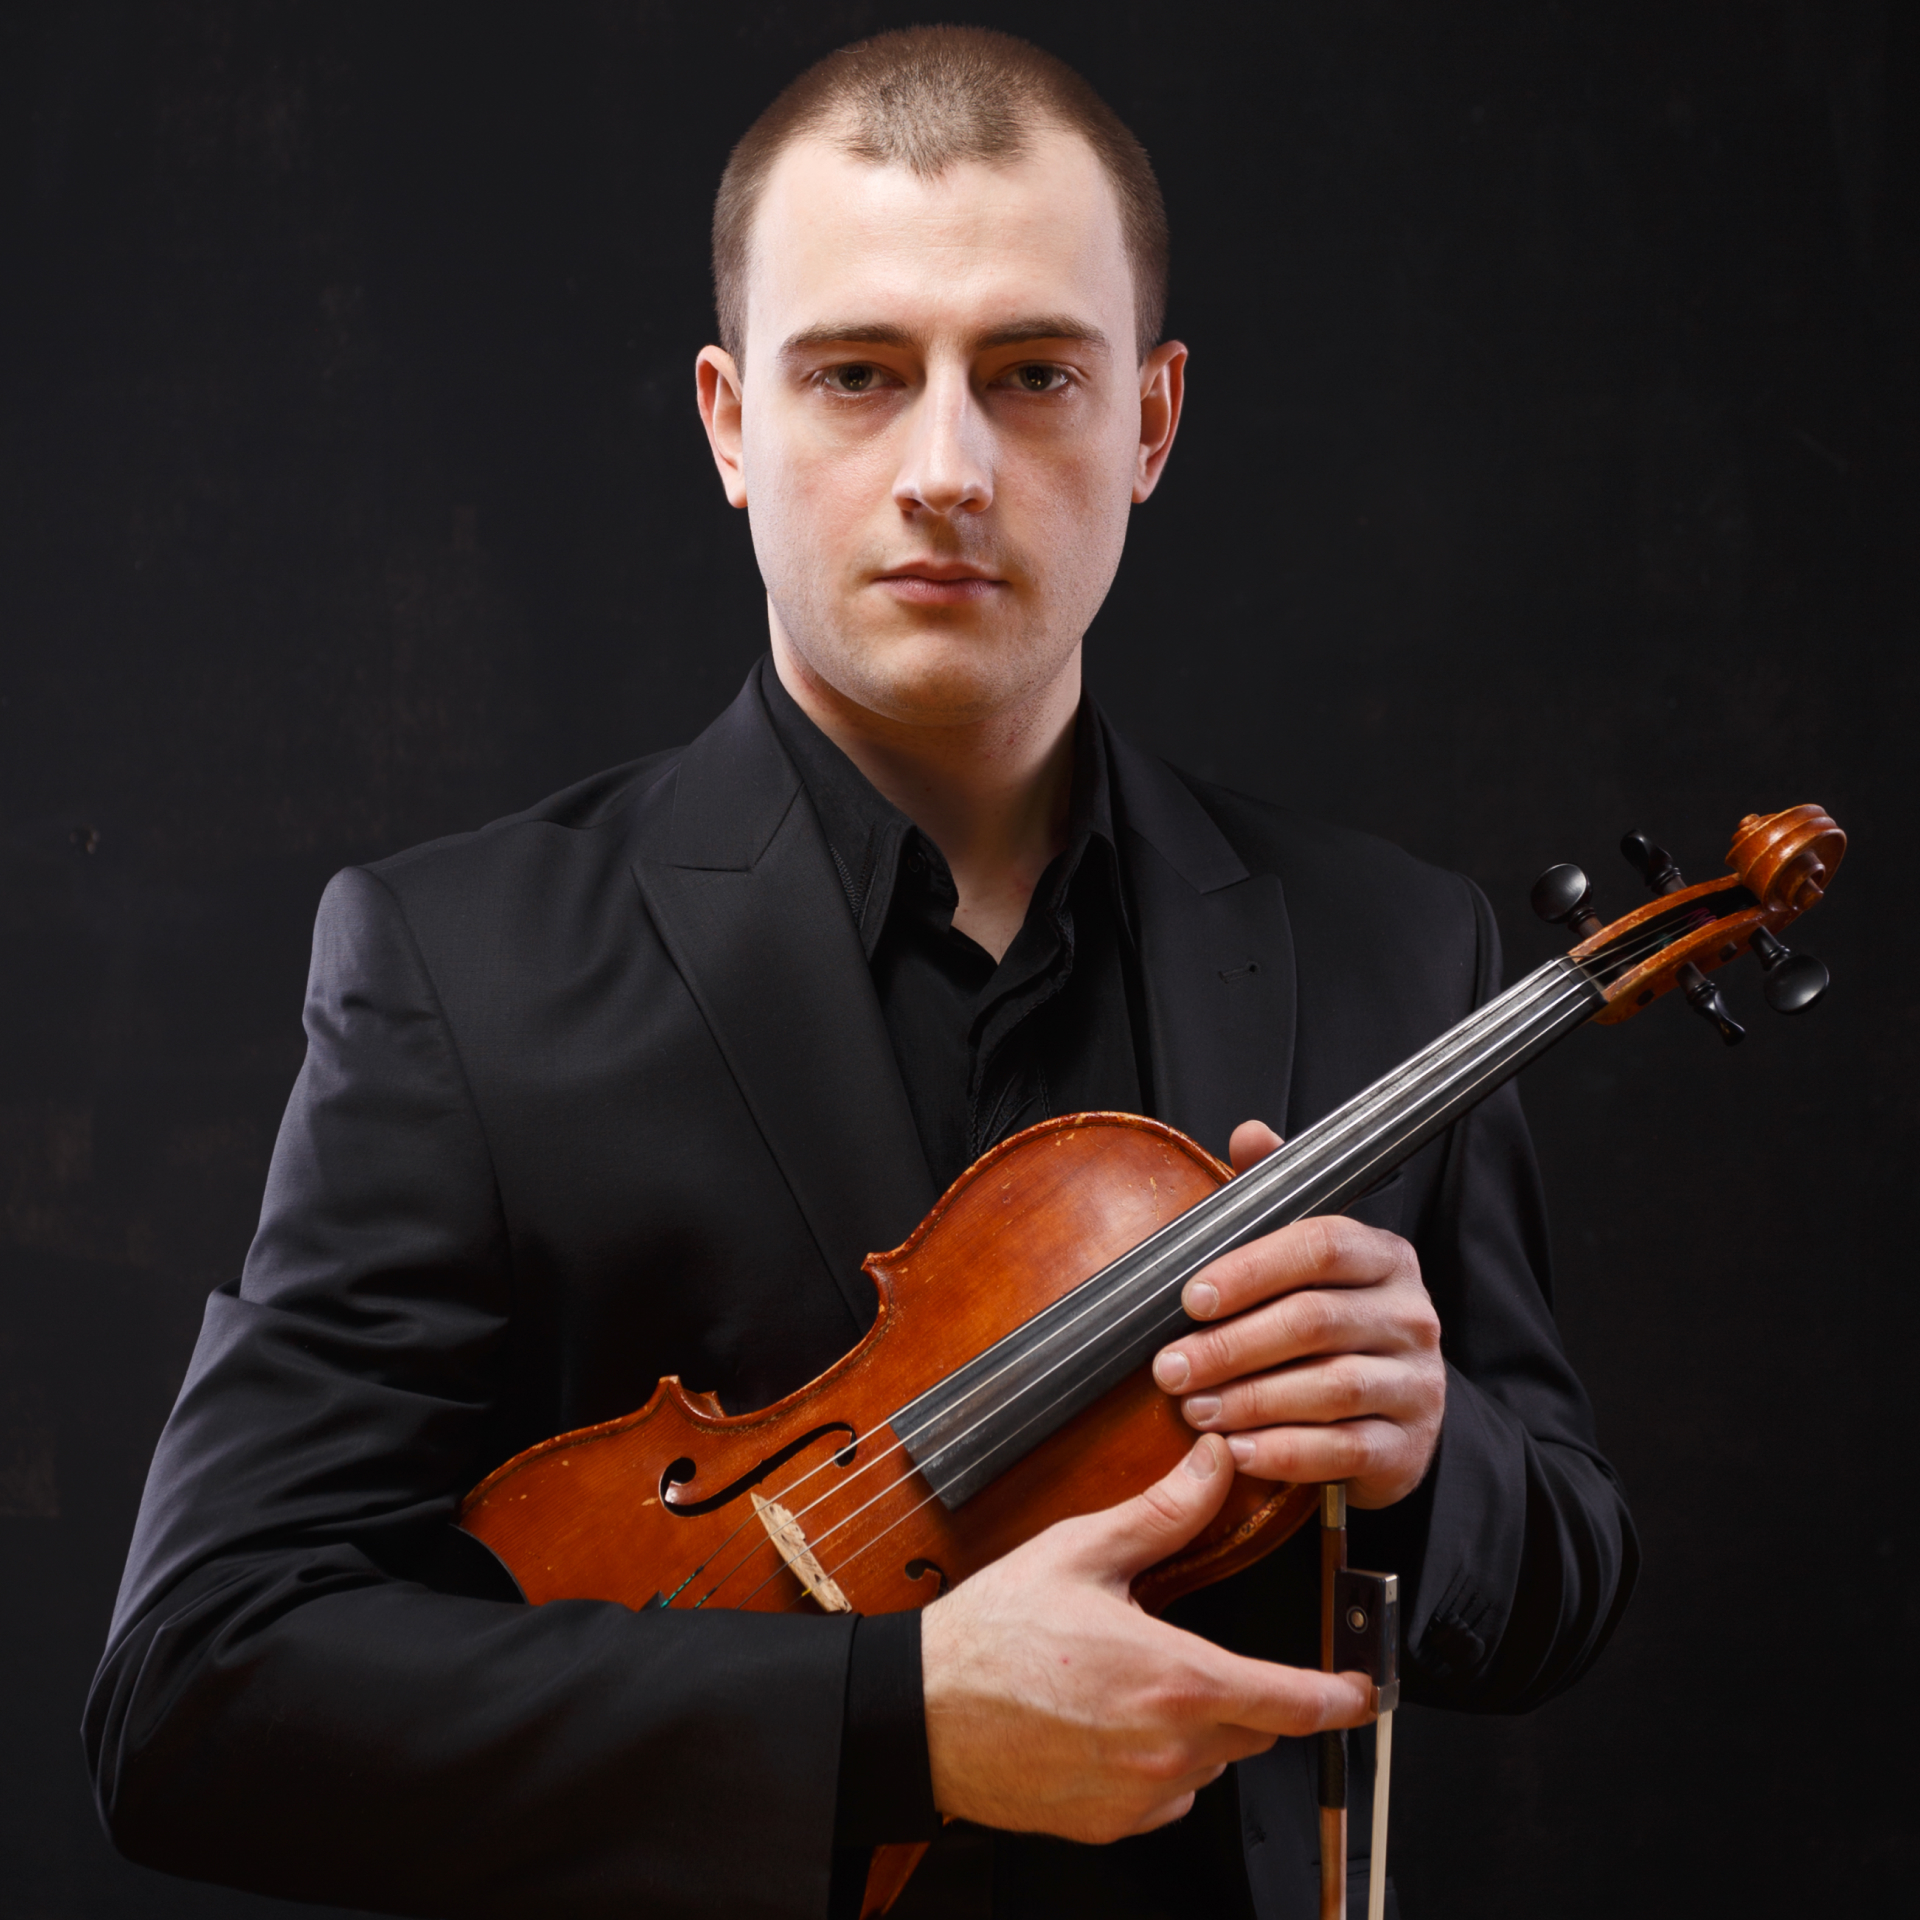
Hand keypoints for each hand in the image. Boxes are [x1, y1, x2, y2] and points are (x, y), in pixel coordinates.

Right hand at [920, 1435, 1374, 1840]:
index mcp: (1179, 1680)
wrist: (921, 1712)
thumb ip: (1164, 1513)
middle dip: (1242, 1691)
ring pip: (1208, 1762)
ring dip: (1195, 1727)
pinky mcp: (1111, 1824)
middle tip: (1186, 1652)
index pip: (1294, 1702)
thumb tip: (1215, 1465)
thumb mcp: (1082, 1552)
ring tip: (1130, 1682)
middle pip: (1252, 1728)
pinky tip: (1106, 1722)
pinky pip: (1164, 1795)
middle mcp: (1171, 1749)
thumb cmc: (994, 1631)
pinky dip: (1156, 1763)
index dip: (1340, 1699)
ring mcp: (1141, 1794)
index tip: (1362, 1691)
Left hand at [1150, 1120, 1445, 1509]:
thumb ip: (1274, 1199)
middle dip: (1231, 1345)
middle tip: (1170, 1368)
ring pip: (1329, 1388)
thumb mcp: (1306, 1261)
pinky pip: (1345, 1450)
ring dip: (1250, 1401)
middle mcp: (1410, 1315)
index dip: (1252, 1268)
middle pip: (1315, 1321)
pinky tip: (1237, 1452)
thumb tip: (1250, 1133)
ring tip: (1194, 1411)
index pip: (1322, 1245)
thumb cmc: (1331, 1326)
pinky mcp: (1409, 1446)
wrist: (1394, 1417)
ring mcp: (1417, 1383)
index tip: (1190, 1296)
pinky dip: (1285, 1452)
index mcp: (1384, 1257)